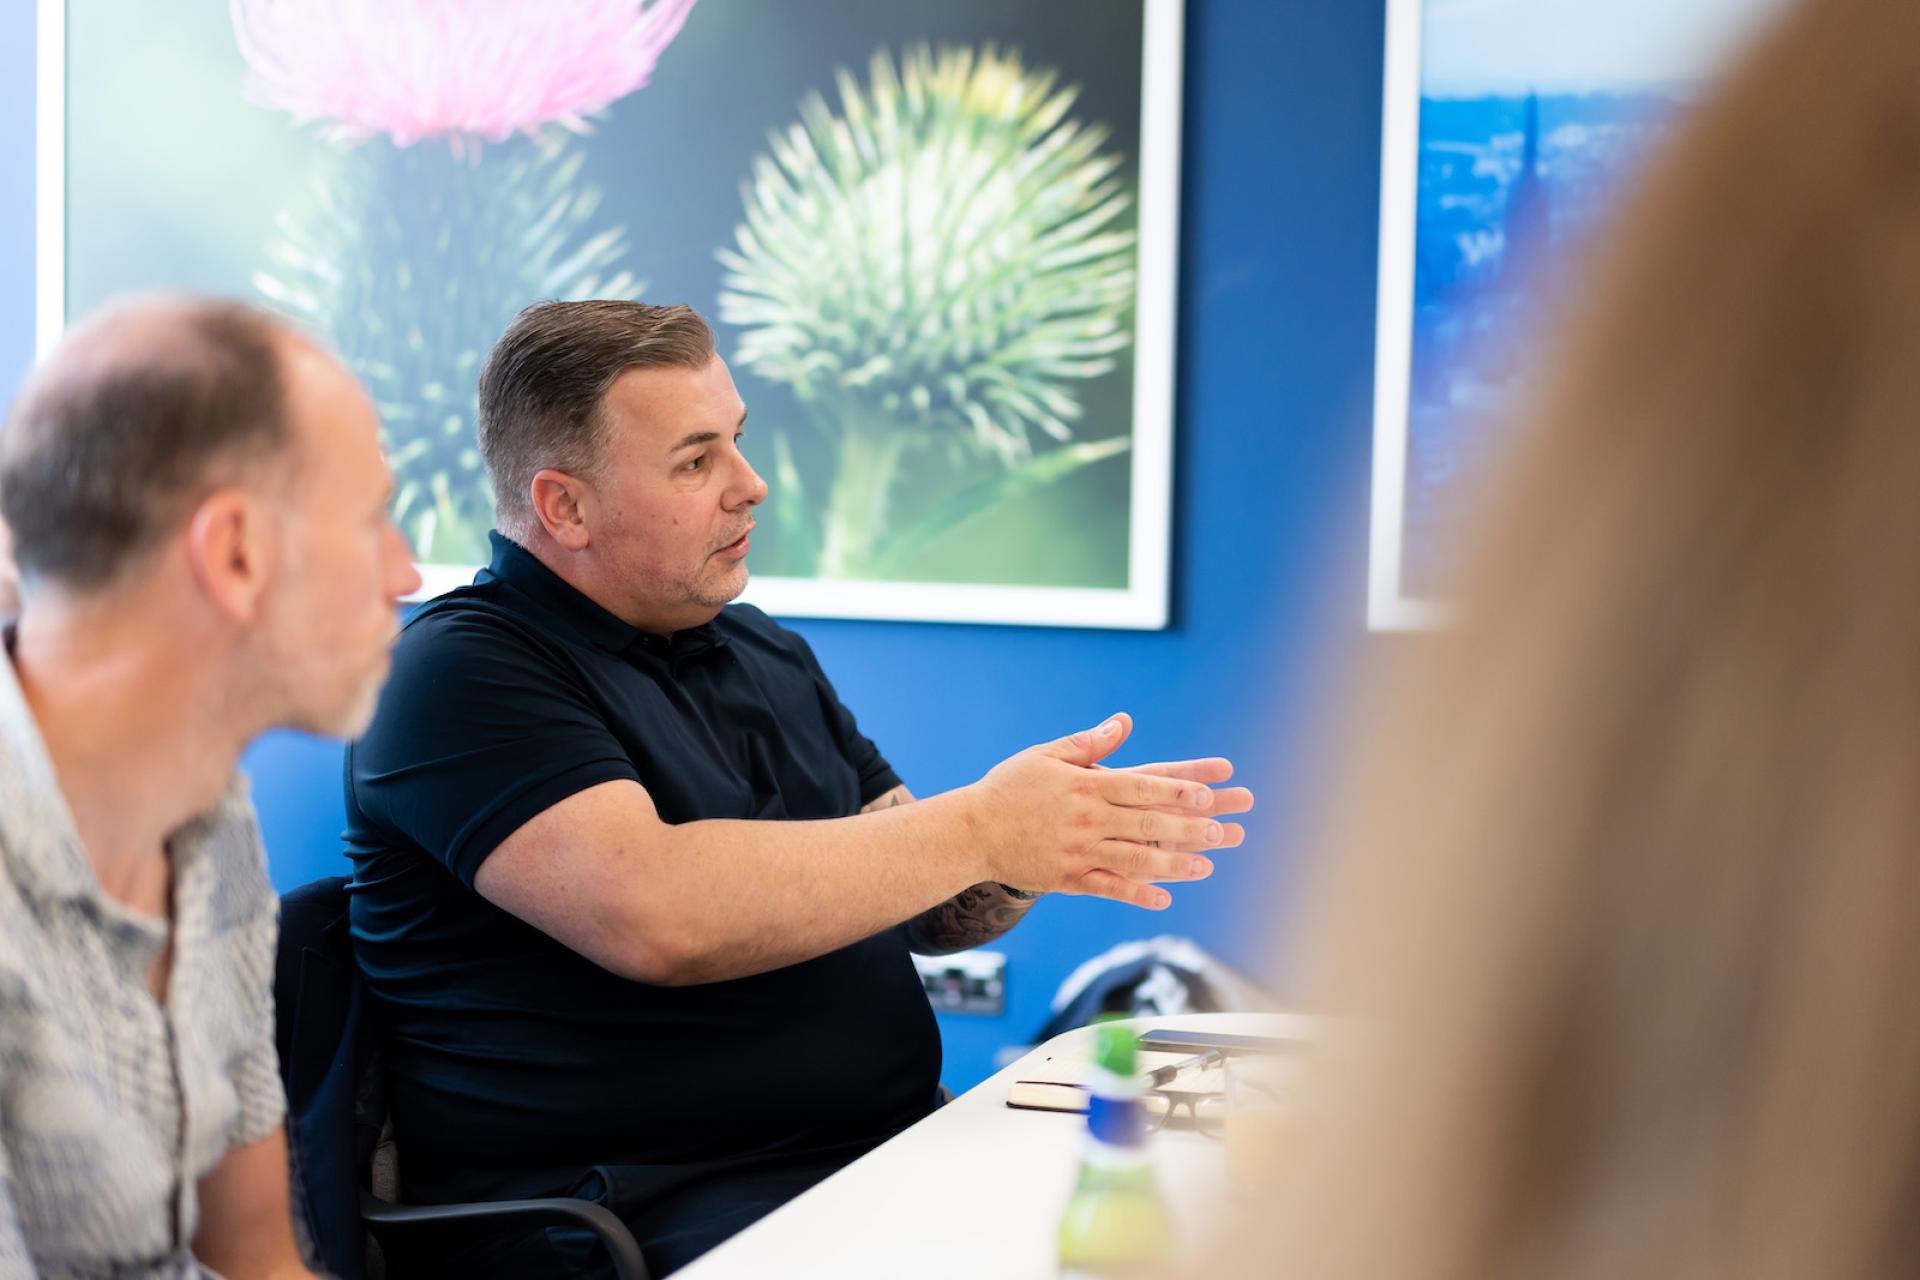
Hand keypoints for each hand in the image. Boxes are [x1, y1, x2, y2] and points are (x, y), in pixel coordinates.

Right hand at [966, 713, 1226, 909]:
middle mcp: (1087, 819)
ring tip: (1208, 865)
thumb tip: (1123, 723)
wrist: (969, 831)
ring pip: (1135, 858)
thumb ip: (1088, 744)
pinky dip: (1136, 893)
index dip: (1178, 789)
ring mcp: (1078, 850)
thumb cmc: (1008, 788)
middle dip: (1190, 827)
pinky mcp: (1067, 877)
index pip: (1142, 785)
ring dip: (1174, 863)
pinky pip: (1107, 887)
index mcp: (1085, 786)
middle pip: (1147, 823)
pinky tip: (1164, 900)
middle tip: (1226, 830)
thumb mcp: (1046, 756)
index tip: (1210, 791)